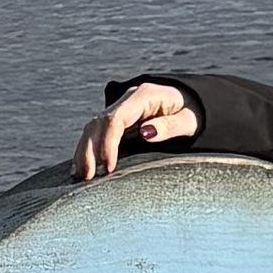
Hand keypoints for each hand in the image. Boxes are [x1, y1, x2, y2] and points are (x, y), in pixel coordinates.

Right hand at [75, 80, 200, 180]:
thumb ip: (170, 126)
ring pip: (93, 127)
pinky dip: (87, 149)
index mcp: (144, 96)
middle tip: (87, 177)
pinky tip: (81, 168)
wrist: (192, 105)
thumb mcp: (189, 121)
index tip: (108, 167)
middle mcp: (127, 100)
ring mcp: (120, 109)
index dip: (108, 143)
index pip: (115, 118)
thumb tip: (146, 132)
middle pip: (98, 123)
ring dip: (84, 151)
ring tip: (79, 176)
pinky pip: (97, 133)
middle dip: (89, 150)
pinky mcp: (118, 121)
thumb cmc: (193, 114)